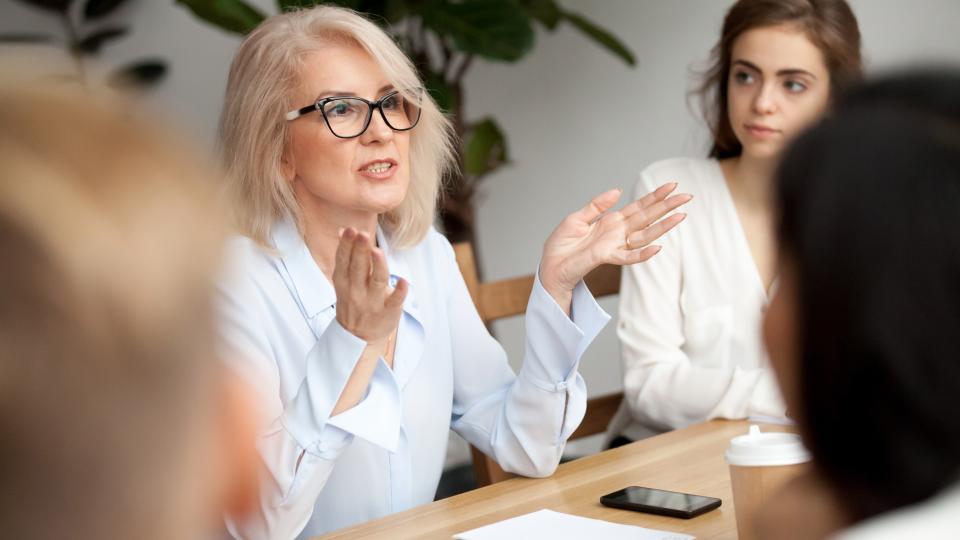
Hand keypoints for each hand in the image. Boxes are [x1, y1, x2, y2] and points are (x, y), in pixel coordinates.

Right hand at [333, 228, 406, 345]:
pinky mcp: (389, 311)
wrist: (358, 337)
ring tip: (377, 252)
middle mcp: (357, 291)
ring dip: (378, 266)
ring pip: (376, 281)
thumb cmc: (353, 300)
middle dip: (360, 251)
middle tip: (362, 234)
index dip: (347, 245)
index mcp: (344, 281)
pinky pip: (395, 301)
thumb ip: (346, 256)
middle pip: (358, 268)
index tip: (350, 230)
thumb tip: (344, 229)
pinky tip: (404, 282)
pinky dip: (399, 292)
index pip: (344, 260)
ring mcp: (373, 302)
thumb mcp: (344, 281)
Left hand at [539, 182, 691, 300]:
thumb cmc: (561, 245)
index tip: (672, 185)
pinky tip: (658, 247)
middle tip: (687, 196)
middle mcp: (617, 233)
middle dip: (667, 207)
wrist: (550, 266)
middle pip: (647, 218)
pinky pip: (628, 257)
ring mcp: (614, 245)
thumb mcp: (577, 218)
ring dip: (663, 227)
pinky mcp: (606, 257)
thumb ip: (596, 205)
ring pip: (644, 235)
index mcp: (611, 221)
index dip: (655, 196)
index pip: (638, 207)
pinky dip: (642, 254)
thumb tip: (618, 191)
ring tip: (681, 216)